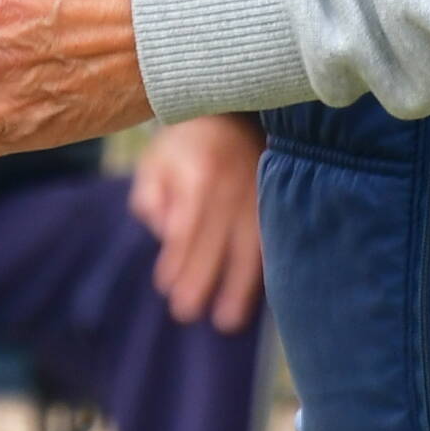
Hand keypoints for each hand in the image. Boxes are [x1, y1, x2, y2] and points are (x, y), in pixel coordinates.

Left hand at [129, 114, 267, 332]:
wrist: (234, 108)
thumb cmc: (186, 143)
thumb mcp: (155, 161)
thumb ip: (151, 197)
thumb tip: (165, 233)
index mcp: (199, 175)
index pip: (187, 227)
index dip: (177, 260)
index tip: (166, 288)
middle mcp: (232, 185)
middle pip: (216, 242)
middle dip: (201, 280)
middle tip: (185, 313)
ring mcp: (261, 192)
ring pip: (251, 246)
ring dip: (239, 287)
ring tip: (227, 322)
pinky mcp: (278, 198)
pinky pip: (272, 239)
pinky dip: (267, 270)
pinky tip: (261, 297)